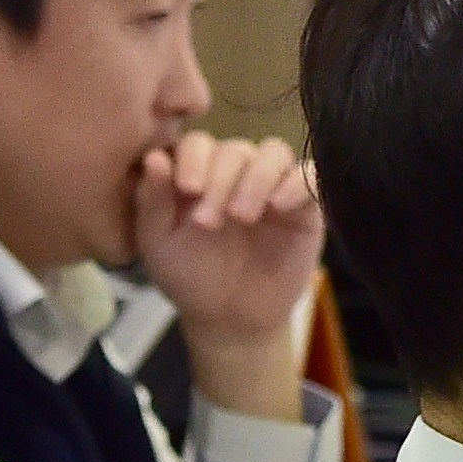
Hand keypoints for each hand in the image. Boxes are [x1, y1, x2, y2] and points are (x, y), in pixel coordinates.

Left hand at [132, 134, 322, 415]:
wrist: (230, 318)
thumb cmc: (190, 276)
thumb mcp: (159, 243)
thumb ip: (153, 200)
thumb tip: (154, 157)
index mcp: (199, 172)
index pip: (199, 143)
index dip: (194, 159)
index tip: (188, 188)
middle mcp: (237, 171)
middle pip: (235, 149)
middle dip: (221, 180)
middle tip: (210, 222)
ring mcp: (272, 184)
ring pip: (274, 153)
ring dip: (257, 177)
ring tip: (244, 215)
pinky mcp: (304, 205)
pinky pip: (310, 176)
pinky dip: (296, 183)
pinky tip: (279, 206)